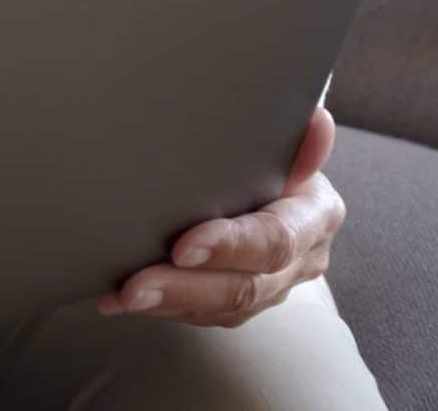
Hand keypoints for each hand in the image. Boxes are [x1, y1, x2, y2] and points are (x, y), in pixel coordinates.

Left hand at [96, 106, 344, 329]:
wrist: (281, 185)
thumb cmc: (275, 153)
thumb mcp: (286, 140)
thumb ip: (296, 139)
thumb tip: (317, 122)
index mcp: (314, 215)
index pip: (275, 239)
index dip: (231, 246)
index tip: (182, 247)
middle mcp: (300, 259)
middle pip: (245, 286)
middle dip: (185, 287)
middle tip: (136, 287)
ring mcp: (272, 287)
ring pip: (221, 308)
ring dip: (167, 303)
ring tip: (121, 297)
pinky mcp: (242, 303)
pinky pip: (202, 315)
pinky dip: (162, 307)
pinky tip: (119, 299)